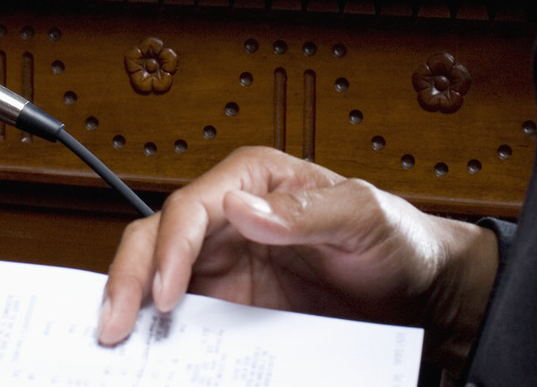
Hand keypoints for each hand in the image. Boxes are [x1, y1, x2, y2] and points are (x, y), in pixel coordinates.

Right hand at [96, 147, 498, 374]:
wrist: (423, 296)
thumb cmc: (397, 240)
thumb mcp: (364, 216)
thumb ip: (305, 212)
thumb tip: (238, 207)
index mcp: (253, 180)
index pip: (191, 207)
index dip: (170, 248)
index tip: (166, 294)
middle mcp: (229, 219)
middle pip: (156, 238)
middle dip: (128, 277)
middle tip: (113, 325)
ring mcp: (227, 265)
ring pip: (157, 278)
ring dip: (132, 306)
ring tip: (116, 346)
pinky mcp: (234, 306)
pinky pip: (188, 319)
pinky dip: (163, 336)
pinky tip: (152, 357)